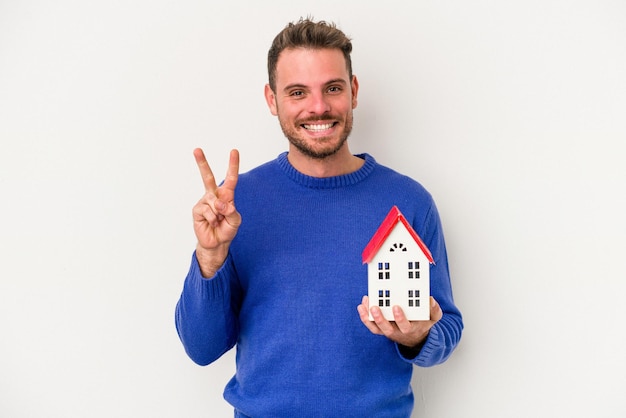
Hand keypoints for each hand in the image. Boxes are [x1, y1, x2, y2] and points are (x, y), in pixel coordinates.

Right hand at [192, 148, 240, 276]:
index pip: (230, 178)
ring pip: (213, 201)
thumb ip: (231, 212)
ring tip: (219, 221)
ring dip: (219, 213)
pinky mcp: (197, 210)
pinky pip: (207, 210)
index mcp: (226, 195)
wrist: (217, 243)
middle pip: (208, 177)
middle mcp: (214, 196)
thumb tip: (222, 204)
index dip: (233, 165)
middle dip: (201, 163)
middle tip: (196, 149)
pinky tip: (212, 223)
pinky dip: (213, 218)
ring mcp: (204, 202)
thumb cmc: (227, 229)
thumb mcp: (235, 221)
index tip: (234, 151)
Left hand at [357, 295, 442, 348]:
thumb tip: (429, 300)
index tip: (396, 307)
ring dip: (368, 317)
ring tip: (364, 304)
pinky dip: (365, 317)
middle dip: (380, 318)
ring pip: (376, 328)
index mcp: (411, 329)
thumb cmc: (424, 323)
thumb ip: (434, 309)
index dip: (400, 319)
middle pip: (387, 329)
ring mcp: (388, 331)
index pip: (405, 327)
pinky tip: (362, 306)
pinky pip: (371, 326)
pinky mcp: (382, 329)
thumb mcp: (434, 318)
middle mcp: (398, 333)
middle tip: (374, 307)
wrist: (417, 337)